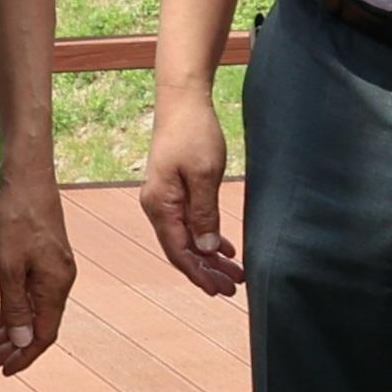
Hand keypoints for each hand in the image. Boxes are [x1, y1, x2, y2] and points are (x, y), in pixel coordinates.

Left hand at [0, 171, 74, 373]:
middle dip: (12, 348)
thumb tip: (22, 343)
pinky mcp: (47, 261)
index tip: (2, 371)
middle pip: (38, 327)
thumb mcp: (8, 268)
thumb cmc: (15, 221)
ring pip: (33, 312)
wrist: (27, 181)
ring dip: (10, 331)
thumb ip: (15, 307)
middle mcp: (61, 283)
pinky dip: (13, 310)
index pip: (43, 336)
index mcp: (55, 288)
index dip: (23, 356)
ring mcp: (55, 271)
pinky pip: (32, 295)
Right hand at [140, 92, 240, 297]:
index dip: (199, 274)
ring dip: (209, 257)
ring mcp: (164, 199)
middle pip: (182, 250)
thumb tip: (205, 249)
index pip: (179, 252)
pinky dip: (206, 237)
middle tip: (234, 287)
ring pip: (188, 238)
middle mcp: (157, 207)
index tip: (220, 290)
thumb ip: (204, 214)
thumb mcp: (205, 176)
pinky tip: (224, 247)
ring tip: (234, 272)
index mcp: (160, 206)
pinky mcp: (174, 191)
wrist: (183, 102)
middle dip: (207, 271)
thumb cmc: (194, 133)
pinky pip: (189, 223)